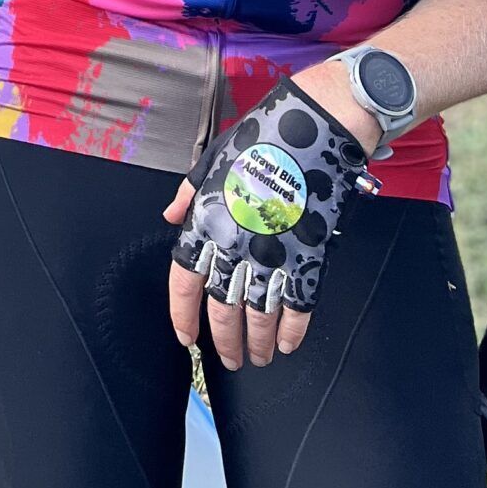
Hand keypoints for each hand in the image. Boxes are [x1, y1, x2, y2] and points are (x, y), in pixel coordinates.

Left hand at [164, 78, 370, 372]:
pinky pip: (298, 306)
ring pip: (259, 314)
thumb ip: (189, 194)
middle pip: (222, 308)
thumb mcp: (213, 159)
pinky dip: (293, 331)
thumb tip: (171, 218)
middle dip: (224, 341)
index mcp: (207, 220)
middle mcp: (236, 244)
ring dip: (256, 342)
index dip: (183, 315)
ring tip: (257, 358)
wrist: (315, 127)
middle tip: (230, 360)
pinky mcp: (308, 256)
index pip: (185, 280)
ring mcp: (273, 253)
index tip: (186, 338)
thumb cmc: (261, 139)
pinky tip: (287, 345)